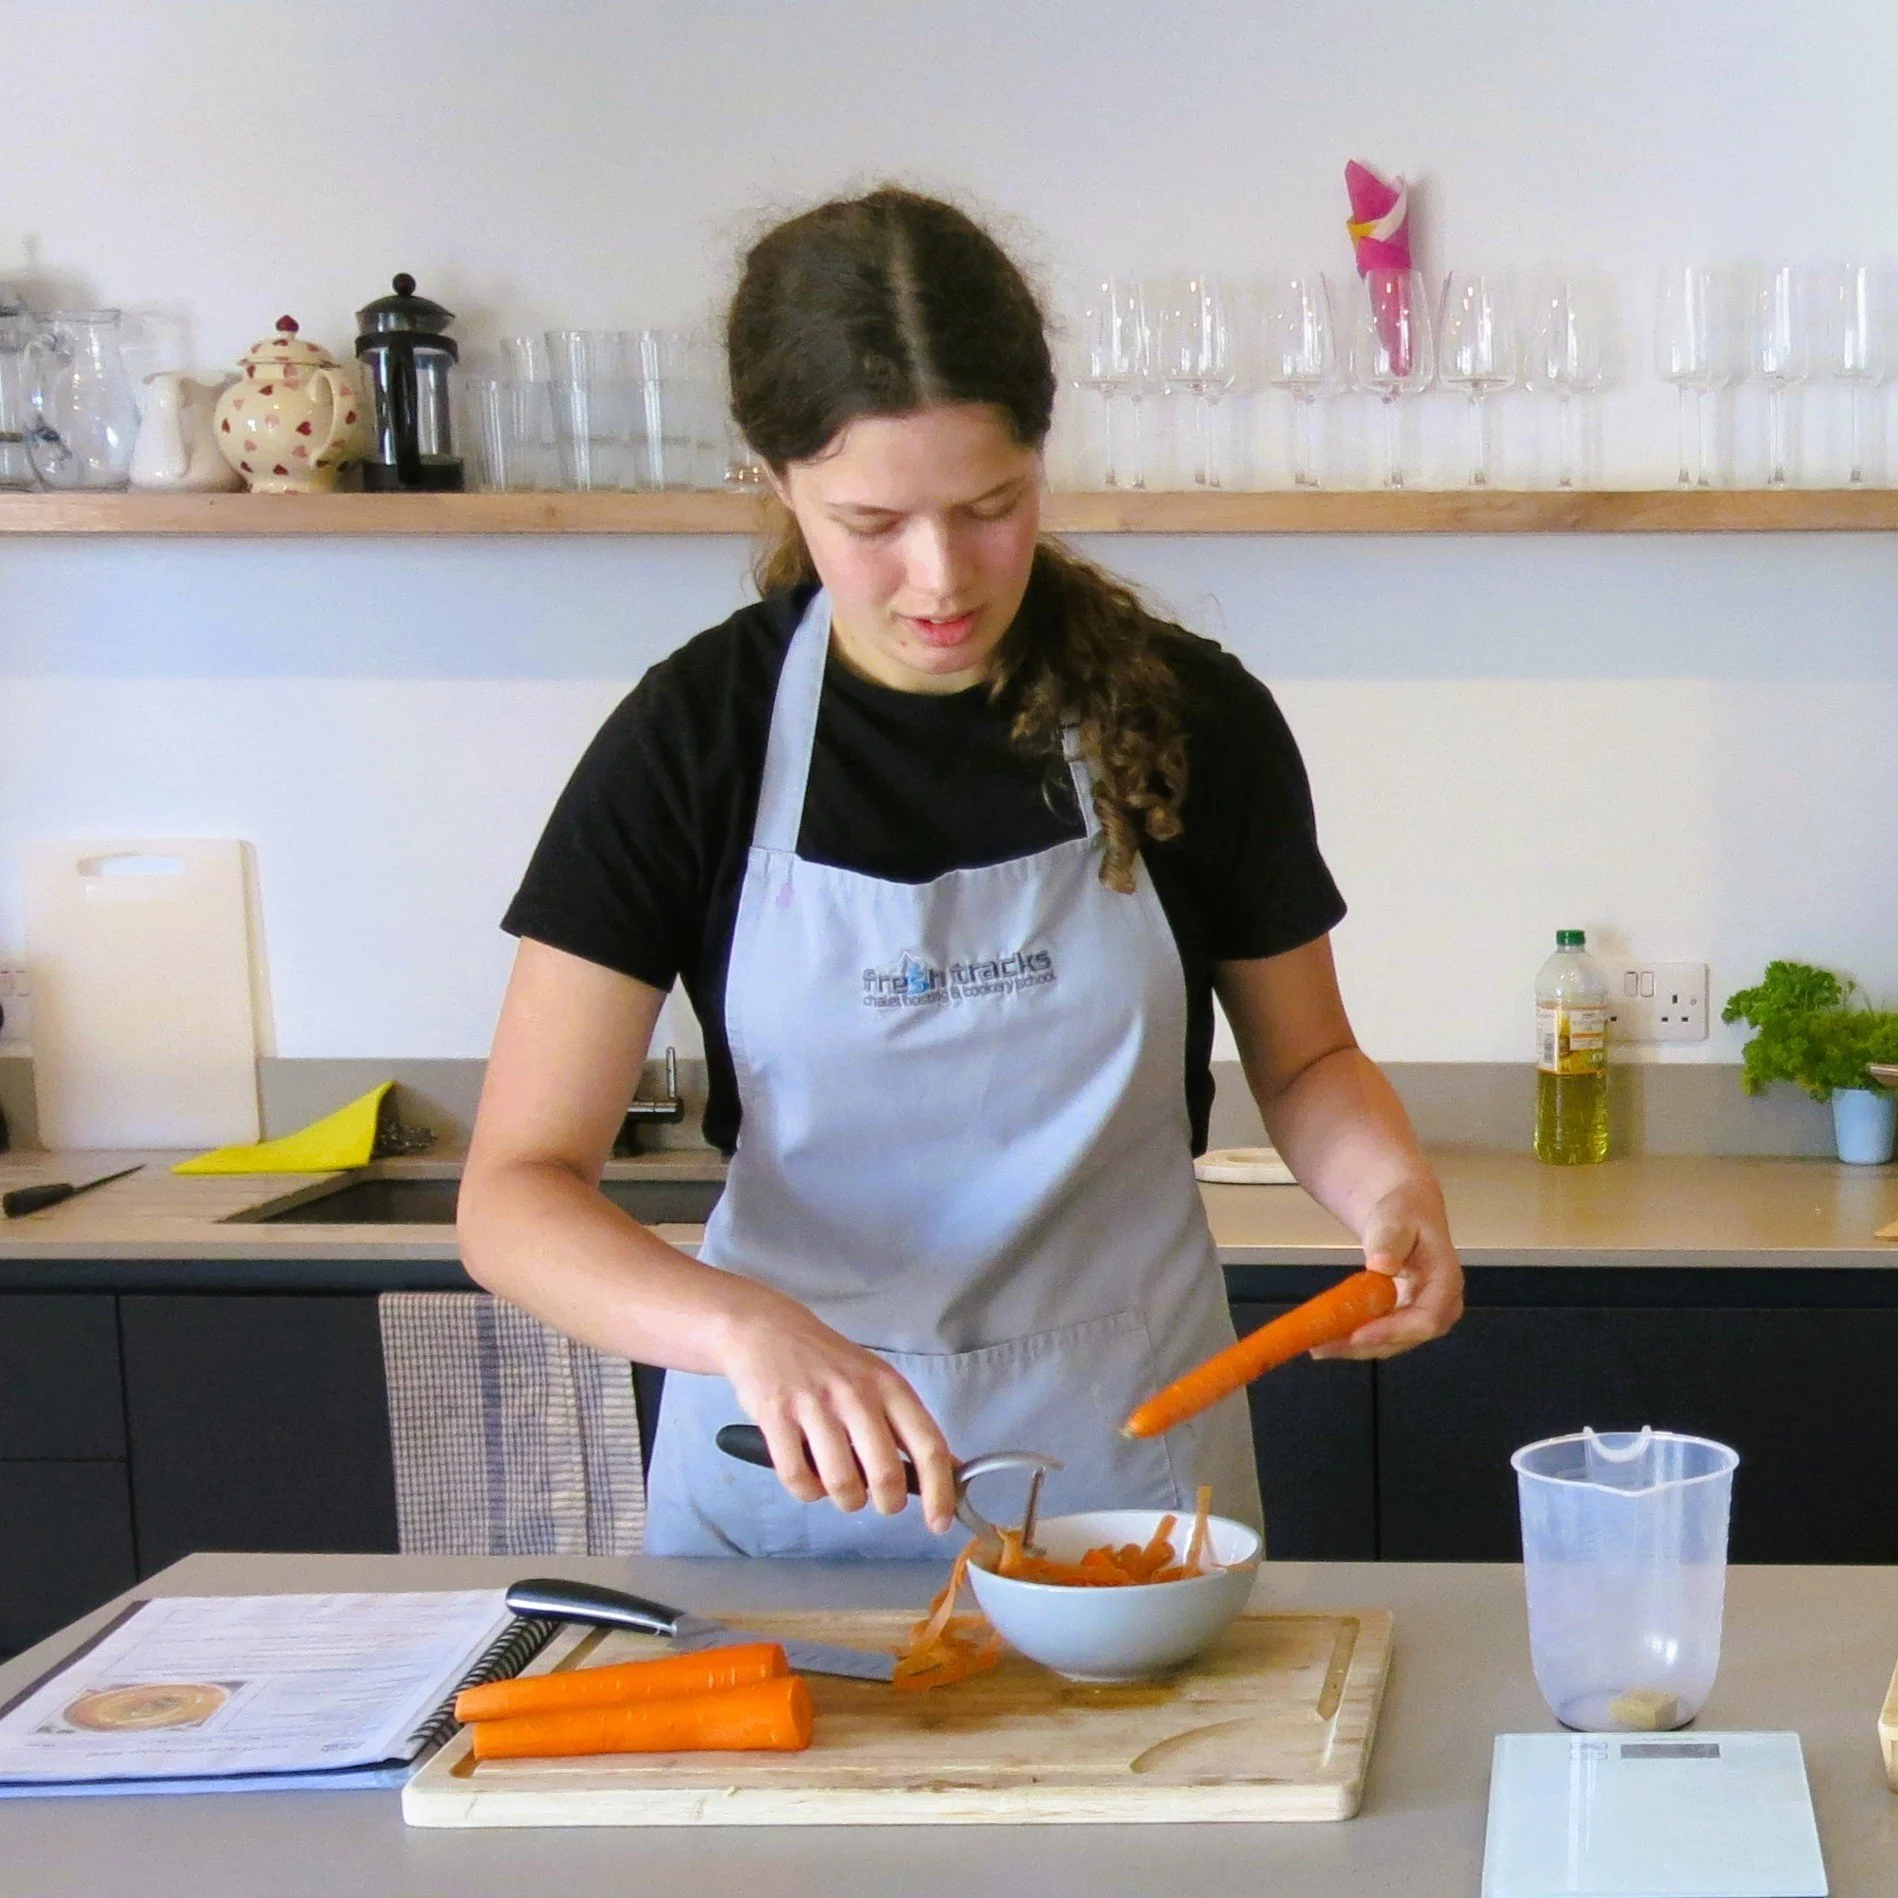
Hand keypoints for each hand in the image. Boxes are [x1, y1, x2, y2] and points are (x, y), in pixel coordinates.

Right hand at [710, 1281, 959, 1533]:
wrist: (765, 1329)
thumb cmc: (830, 1362)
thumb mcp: (878, 1381)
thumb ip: (907, 1425)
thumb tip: (948, 1472)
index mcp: (889, 1386)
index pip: (928, 1446)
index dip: (939, 1492)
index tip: (938, 1523)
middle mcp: (856, 1395)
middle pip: (886, 1474)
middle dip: (888, 1504)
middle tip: (882, 1502)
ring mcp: (814, 1406)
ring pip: (842, 1483)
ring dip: (847, 1501)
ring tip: (844, 1490)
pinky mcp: (775, 1418)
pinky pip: (798, 1479)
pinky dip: (807, 1492)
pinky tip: (810, 1479)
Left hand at [1309, 1184, 1463, 1360]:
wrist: (1407, 1212)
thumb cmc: (1404, 1212)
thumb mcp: (1396, 1218)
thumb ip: (1391, 1241)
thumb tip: (1381, 1265)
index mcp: (1446, 1282)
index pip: (1427, 1319)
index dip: (1393, 1331)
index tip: (1357, 1335)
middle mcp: (1441, 1307)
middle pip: (1406, 1338)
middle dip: (1364, 1345)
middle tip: (1324, 1346)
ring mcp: (1422, 1316)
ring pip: (1390, 1343)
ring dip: (1354, 1348)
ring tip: (1317, 1346)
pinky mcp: (1404, 1319)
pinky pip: (1381, 1335)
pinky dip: (1354, 1339)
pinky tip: (1326, 1338)